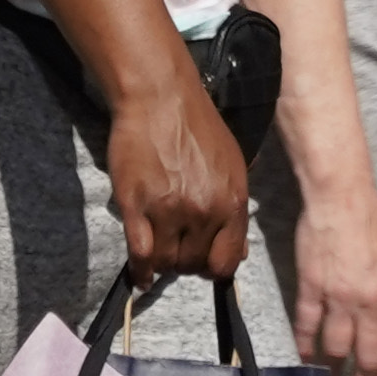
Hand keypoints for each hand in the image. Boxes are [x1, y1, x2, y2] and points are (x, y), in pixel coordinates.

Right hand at [107, 77, 249, 287]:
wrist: (160, 98)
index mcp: (232, 203)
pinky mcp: (136, 206)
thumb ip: (234, 209)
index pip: (227, 262)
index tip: (202, 263)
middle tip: (176, 250)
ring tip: (158, 253)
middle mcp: (204, 212)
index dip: (213, 268)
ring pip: (166, 262)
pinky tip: (140, 278)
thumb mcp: (232, 166)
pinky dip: (140, 272)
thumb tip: (239, 251)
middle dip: (185, 263)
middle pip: (194, 265)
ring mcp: (169, 211)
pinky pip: (140, 254)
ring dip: (162, 263)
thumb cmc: (198, 126)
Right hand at [288, 169, 376, 375]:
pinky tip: (305, 360)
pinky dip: (305, 346)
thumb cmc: (372, 229)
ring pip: (337, 347)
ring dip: (334, 374)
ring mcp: (339, 296)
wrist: (342, 201)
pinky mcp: (311, 286)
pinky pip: (307, 325)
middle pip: (368, 357)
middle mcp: (370, 302)